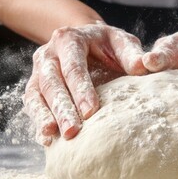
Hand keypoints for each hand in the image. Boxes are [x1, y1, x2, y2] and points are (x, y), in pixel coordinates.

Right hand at [23, 22, 146, 144]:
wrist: (87, 42)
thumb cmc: (108, 46)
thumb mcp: (121, 42)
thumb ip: (132, 53)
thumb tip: (145, 65)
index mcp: (70, 39)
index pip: (73, 66)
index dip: (81, 88)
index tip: (91, 111)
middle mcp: (49, 53)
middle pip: (52, 81)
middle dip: (62, 107)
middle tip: (72, 131)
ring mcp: (38, 71)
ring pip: (37, 94)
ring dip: (45, 116)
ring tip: (54, 136)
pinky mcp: (35, 87)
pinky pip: (32, 105)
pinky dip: (38, 121)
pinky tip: (47, 139)